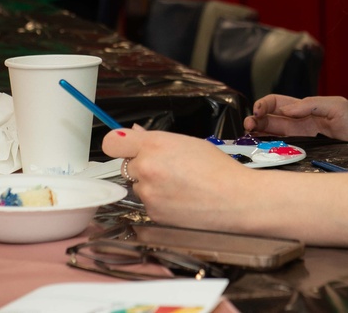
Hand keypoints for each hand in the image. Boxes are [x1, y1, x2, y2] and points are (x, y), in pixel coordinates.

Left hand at [101, 126, 261, 228]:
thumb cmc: (218, 169)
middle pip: (127, 165)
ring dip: (152, 185)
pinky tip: (181, 199)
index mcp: (153, 145)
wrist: (235, 200)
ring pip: (138, 186)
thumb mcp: (188, 143)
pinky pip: (148, 204)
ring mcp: (148, 194)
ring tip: (181, 185)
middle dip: (142, 166)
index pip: (112, 142)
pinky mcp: (152, 214)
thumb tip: (133, 132)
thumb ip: (156, 138)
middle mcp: (146, 169)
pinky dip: (160, 202)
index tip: (123, 147)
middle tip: (169, 168)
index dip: (118, 144)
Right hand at [244, 94, 347, 154]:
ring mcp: (299, 140)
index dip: (264, 104)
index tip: (258, 111)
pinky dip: (267, 149)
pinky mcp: (302, 154)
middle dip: (254, 119)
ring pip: (271, 135)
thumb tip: (286, 111)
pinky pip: (280, 150)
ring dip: (257, 134)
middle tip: (248, 126)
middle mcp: (298, 124)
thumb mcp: (337, 106)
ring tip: (248, 136)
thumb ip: (312, 104)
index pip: (277, 103)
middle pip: (268, 119)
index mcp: (304, 110)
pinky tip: (260, 149)